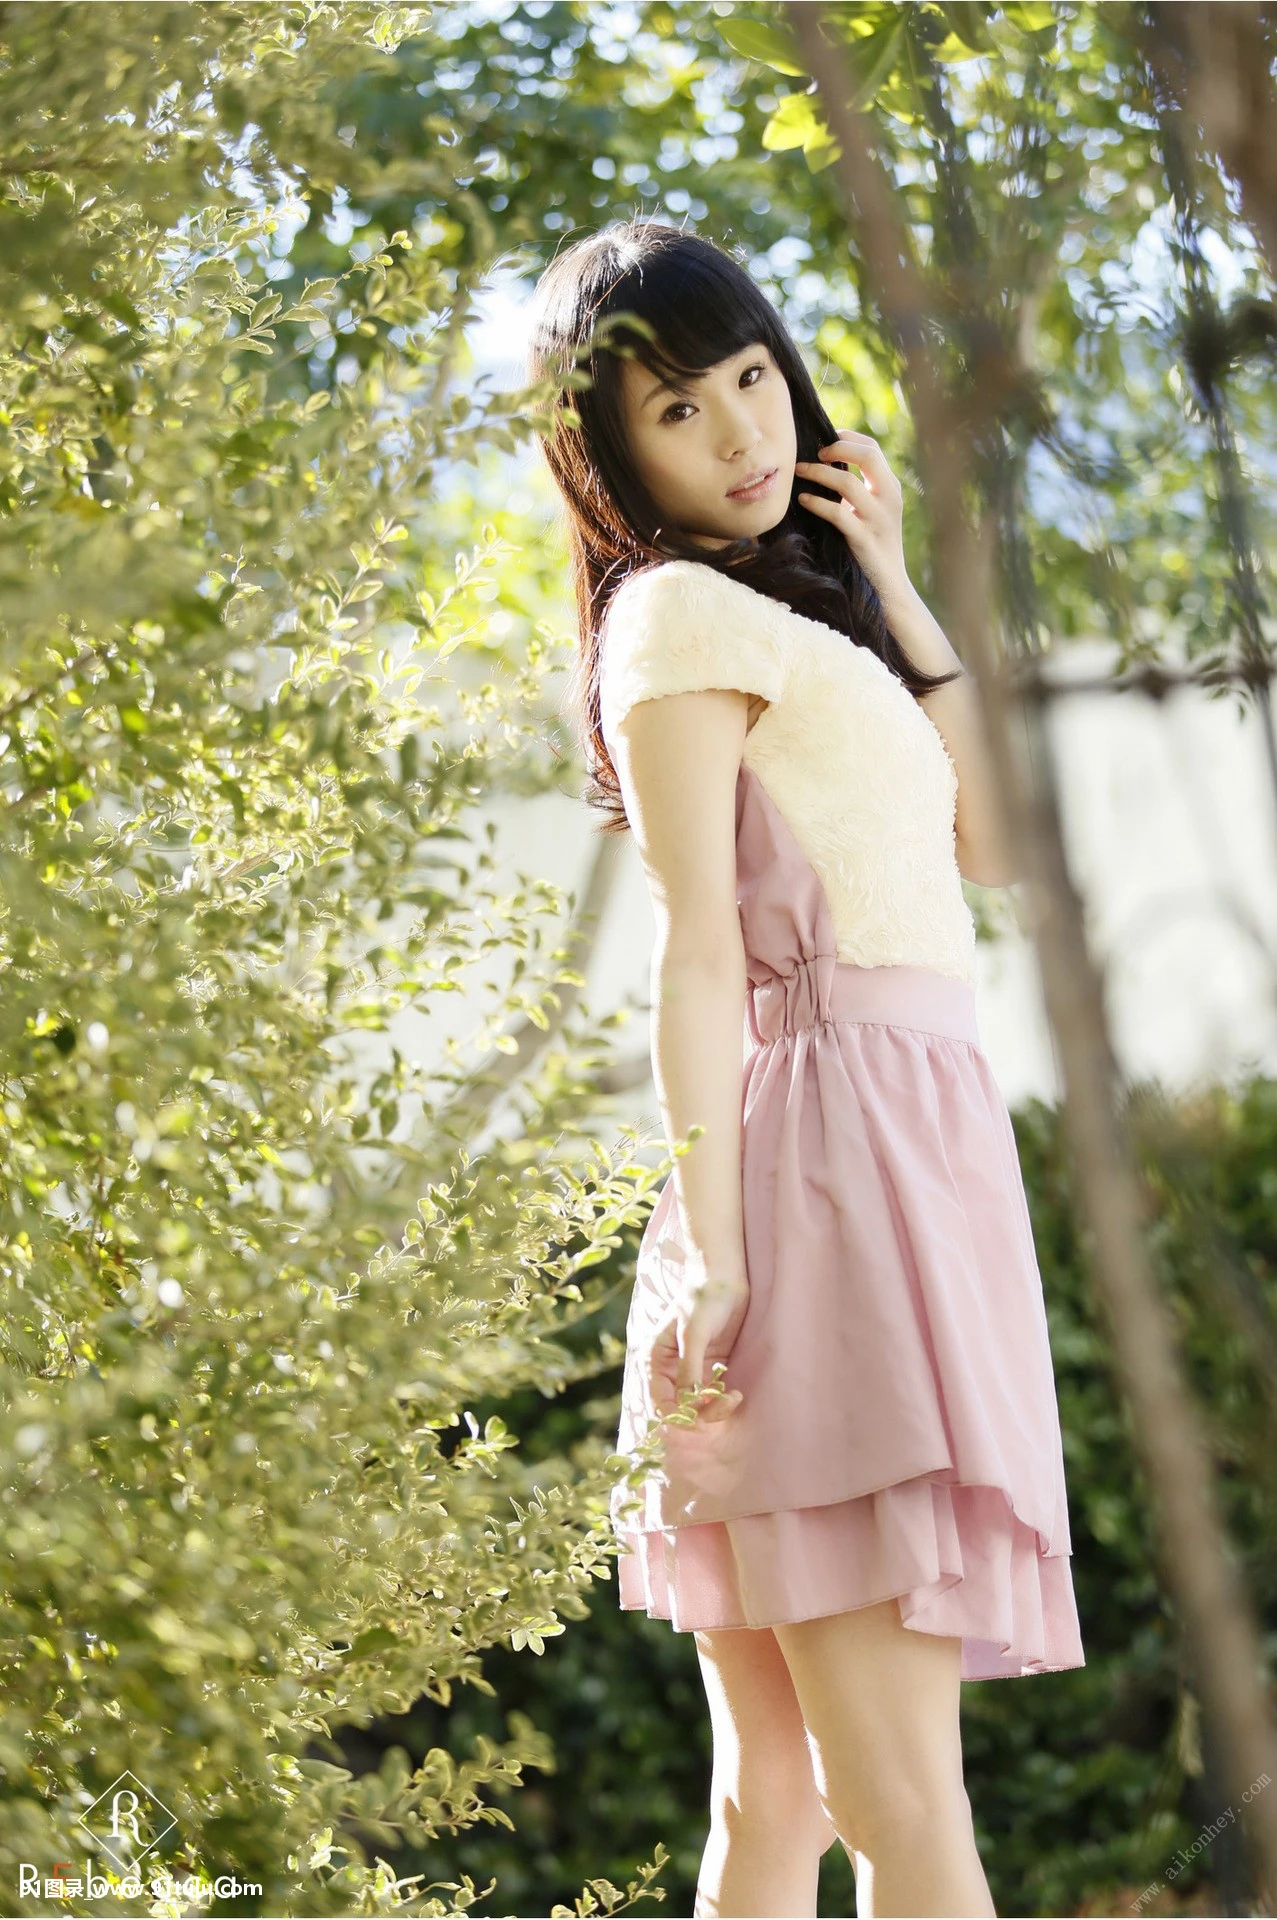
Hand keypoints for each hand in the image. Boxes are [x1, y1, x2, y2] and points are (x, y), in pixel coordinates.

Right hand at [646, 1273, 748, 1424]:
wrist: (724, 1276)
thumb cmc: (703, 1298)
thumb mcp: (694, 1333)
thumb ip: (689, 1369)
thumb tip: (688, 1404)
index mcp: (656, 1360)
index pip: (661, 1402)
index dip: (678, 1418)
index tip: (701, 1422)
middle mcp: (670, 1369)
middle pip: (679, 1408)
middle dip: (700, 1414)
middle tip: (725, 1404)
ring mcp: (691, 1369)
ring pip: (698, 1405)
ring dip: (714, 1409)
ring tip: (734, 1396)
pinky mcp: (710, 1366)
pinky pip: (712, 1394)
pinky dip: (722, 1400)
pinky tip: (735, 1393)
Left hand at [794, 430, 908, 605]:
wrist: (889, 589)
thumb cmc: (872, 550)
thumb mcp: (871, 515)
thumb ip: (858, 492)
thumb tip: (825, 466)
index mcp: (891, 489)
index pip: (873, 449)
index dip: (847, 438)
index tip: (824, 439)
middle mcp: (889, 499)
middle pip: (868, 455)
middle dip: (838, 447)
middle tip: (814, 453)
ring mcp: (878, 520)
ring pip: (848, 482)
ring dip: (819, 472)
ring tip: (800, 470)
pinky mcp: (864, 540)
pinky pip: (838, 513)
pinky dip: (817, 503)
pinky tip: (803, 499)